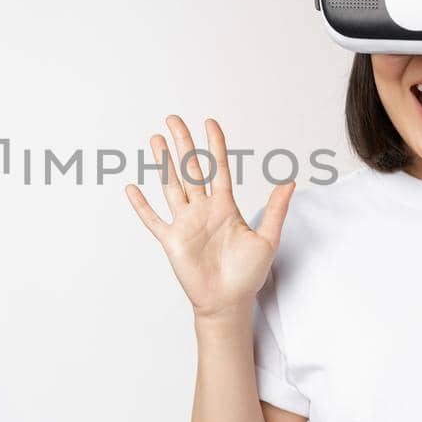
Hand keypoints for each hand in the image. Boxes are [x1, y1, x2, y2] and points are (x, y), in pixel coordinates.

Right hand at [125, 115, 295, 321]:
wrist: (229, 301)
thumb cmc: (248, 273)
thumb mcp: (268, 239)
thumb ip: (275, 210)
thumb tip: (289, 181)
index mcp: (225, 207)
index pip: (218, 168)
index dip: (214, 145)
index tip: (209, 123)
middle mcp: (203, 210)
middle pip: (190, 170)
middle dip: (182, 144)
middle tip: (173, 119)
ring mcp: (185, 224)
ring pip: (171, 186)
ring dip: (163, 163)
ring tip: (156, 140)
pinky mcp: (172, 241)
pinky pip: (153, 220)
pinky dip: (142, 205)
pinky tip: (132, 188)